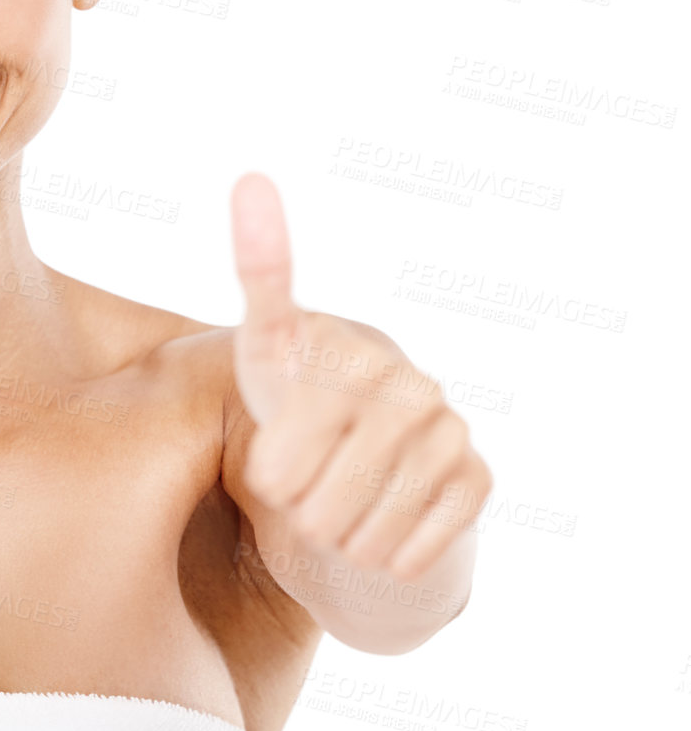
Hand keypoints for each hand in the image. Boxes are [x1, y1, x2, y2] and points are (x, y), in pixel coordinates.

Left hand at [229, 173, 491, 582]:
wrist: (363, 478)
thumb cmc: (294, 404)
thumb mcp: (263, 348)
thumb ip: (260, 271)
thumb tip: (252, 176)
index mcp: (343, 352)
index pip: (276, 454)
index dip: (268, 474)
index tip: (269, 438)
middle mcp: (404, 383)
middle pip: (307, 499)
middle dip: (294, 506)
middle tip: (306, 478)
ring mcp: (447, 429)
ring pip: (352, 533)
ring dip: (334, 535)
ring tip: (339, 499)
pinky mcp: (478, 480)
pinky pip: (403, 552)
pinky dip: (382, 555)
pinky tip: (382, 522)